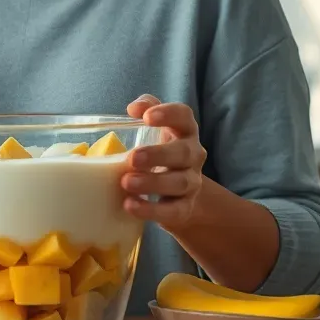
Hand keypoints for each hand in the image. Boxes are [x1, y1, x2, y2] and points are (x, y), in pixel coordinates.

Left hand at [120, 94, 206, 228]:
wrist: (179, 195)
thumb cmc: (160, 153)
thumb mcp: (155, 129)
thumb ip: (146, 109)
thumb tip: (133, 108)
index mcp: (185, 131)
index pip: (184, 116)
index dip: (168, 114)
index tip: (146, 117)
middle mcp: (193, 155)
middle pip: (183, 153)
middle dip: (158, 155)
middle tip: (133, 157)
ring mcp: (192, 183)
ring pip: (179, 182)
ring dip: (152, 183)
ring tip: (126, 182)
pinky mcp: (185, 208)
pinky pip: (172, 210)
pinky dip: (151, 210)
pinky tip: (130, 205)